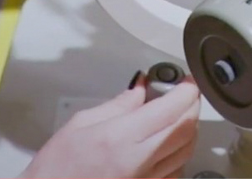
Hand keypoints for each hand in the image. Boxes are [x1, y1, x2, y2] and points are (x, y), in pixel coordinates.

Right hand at [20, 80, 200, 178]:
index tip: (187, 81)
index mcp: (121, 138)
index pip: (170, 110)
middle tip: (186, 93)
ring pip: (187, 150)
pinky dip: (180, 152)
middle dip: (192, 106)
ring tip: (178, 114)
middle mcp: (139, 161)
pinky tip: (167, 143)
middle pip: (186, 129)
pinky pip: (177, 170)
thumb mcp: (81, 124)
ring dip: (189, 128)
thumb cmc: (59, 167)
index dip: (186, 91)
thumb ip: (117, 105)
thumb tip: (140, 89)